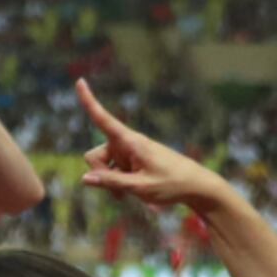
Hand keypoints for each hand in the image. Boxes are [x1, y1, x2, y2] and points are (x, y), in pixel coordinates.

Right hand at [74, 83, 234, 212]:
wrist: (196, 186)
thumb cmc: (171, 184)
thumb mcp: (140, 187)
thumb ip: (111, 182)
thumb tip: (84, 179)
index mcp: (130, 142)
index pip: (104, 119)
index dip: (89, 101)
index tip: (79, 81)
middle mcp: (127, 143)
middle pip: (95, 155)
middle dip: (100, 174)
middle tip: (119, 193)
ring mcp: (129, 153)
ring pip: (103, 166)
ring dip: (110, 181)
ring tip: (128, 195)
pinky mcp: (133, 161)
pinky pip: (113, 171)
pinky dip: (117, 182)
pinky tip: (131, 192)